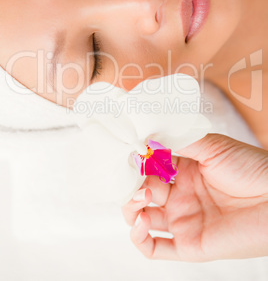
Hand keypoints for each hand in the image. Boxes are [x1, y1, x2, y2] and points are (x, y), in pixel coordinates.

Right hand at [122, 134, 267, 260]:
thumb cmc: (250, 168)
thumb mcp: (212, 146)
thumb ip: (179, 141)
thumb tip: (146, 136)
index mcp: (184, 170)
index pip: (150, 165)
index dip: (139, 160)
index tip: (131, 152)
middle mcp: (180, 194)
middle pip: (142, 190)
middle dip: (133, 183)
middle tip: (136, 178)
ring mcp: (183, 219)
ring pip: (141, 217)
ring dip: (131, 207)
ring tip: (142, 196)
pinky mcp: (188, 244)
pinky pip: (154, 248)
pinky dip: (139, 238)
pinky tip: (141, 221)